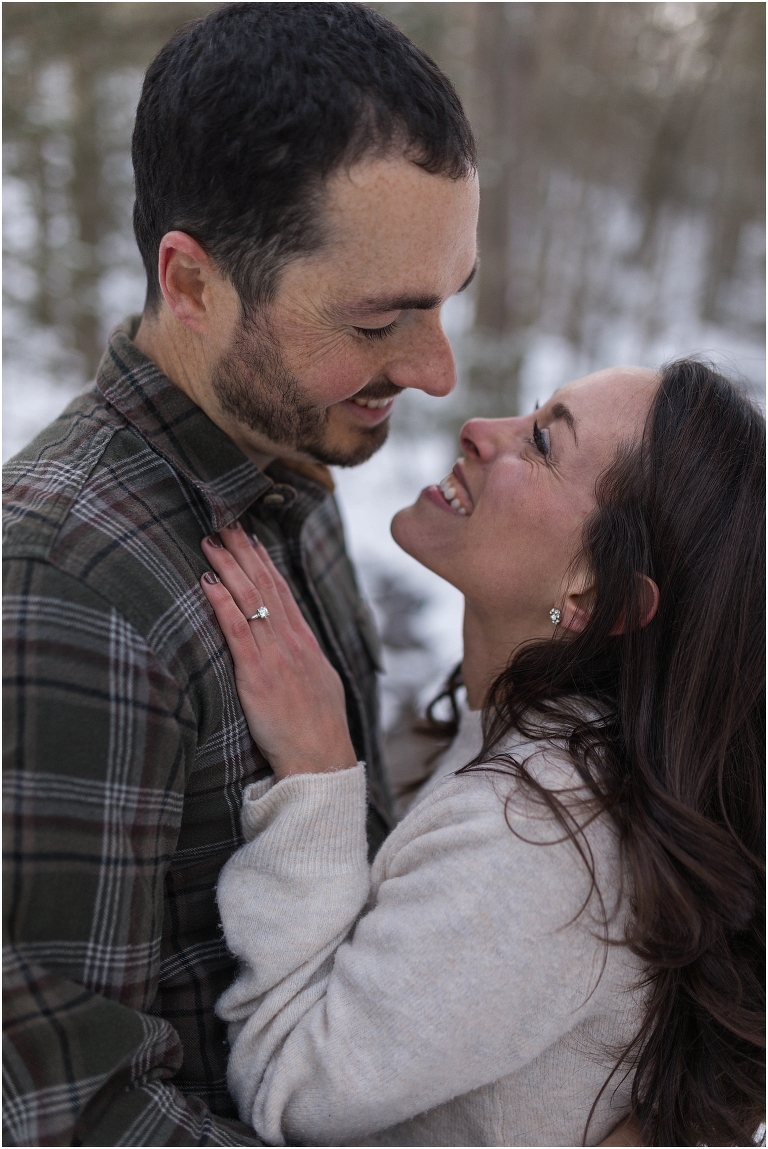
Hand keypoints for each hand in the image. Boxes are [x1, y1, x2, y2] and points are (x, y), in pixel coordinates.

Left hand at [200, 522, 357, 779]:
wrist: (320, 760)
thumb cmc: (318, 730)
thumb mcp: (319, 684)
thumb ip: (303, 659)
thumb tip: (293, 643)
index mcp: (305, 642)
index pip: (282, 590)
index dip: (263, 561)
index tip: (248, 536)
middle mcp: (291, 641)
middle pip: (265, 585)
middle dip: (243, 551)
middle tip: (225, 520)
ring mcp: (275, 656)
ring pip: (250, 599)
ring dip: (229, 566)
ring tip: (210, 540)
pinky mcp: (257, 675)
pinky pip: (238, 631)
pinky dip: (222, 603)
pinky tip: (208, 582)